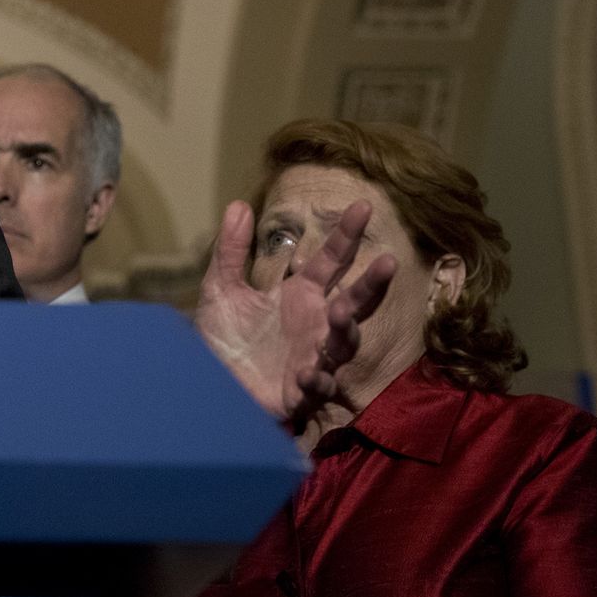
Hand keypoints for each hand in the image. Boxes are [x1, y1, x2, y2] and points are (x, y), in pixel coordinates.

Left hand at [194, 199, 396, 429]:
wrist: (208, 380)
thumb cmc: (223, 335)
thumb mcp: (221, 289)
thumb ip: (231, 251)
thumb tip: (238, 205)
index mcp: (301, 294)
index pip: (332, 260)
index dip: (347, 235)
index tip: (363, 206)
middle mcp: (316, 323)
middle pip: (354, 300)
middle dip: (372, 283)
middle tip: (388, 261)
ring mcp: (314, 357)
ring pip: (344, 343)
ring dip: (346, 328)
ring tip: (341, 311)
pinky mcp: (301, 391)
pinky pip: (318, 386)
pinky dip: (316, 379)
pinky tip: (308, 372)